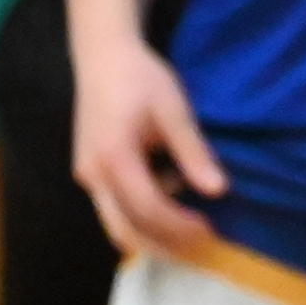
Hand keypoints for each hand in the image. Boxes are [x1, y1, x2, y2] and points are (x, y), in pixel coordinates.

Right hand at [72, 36, 227, 256]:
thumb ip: (193, 152)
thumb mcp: (175, 110)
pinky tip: (172, 204)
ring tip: (190, 232)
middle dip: (162, 244)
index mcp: (113, 156)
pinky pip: (114, 206)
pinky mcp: (90, 173)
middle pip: (124, 228)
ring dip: (152, 235)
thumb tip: (218, 190)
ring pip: (116, 222)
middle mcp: (93, 174)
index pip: (147, 207)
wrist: (102, 58)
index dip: (178, 225)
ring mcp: (87, 176)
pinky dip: (142, 215)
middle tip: (200, 246)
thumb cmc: (141, 78)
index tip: (209, 231)